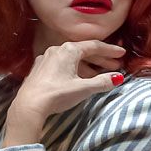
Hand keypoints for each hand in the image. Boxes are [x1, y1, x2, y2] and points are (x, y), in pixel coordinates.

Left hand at [10, 40, 125, 126]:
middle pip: (83, 52)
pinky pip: (62, 65)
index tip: (121, 53)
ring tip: (101, 74)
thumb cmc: (57, 94)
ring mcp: (46, 58)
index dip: (110, 50)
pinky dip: (75, 69)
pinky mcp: (40, 69)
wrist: (29, 104)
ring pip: (72, 59)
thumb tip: (118, 78)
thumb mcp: (83, 88)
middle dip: (101, 59)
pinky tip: (80, 78)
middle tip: (116, 66)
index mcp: (68, 50)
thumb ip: (102, 82)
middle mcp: (57, 49)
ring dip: (88, 66)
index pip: (94, 46)